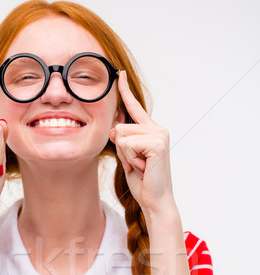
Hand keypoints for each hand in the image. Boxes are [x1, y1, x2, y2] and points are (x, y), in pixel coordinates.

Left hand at [109, 71, 175, 218]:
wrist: (155, 200)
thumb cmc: (142, 181)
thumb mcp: (127, 157)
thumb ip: (123, 140)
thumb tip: (115, 127)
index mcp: (151, 130)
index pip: (134, 108)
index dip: (125, 91)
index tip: (119, 74)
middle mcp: (157, 129)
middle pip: (120, 127)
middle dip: (121, 150)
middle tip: (135, 164)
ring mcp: (159, 134)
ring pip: (122, 135)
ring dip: (125, 156)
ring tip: (140, 166)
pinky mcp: (157, 143)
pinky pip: (127, 144)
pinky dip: (130, 159)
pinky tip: (143, 167)